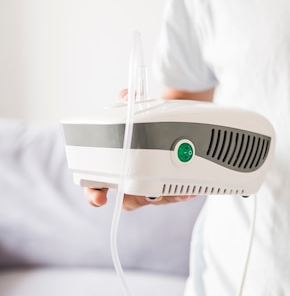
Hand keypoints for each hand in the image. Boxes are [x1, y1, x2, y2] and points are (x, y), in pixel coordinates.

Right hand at [82, 88, 196, 210]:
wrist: (169, 123)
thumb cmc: (144, 123)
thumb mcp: (135, 110)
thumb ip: (127, 102)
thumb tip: (128, 95)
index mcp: (113, 168)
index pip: (96, 186)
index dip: (94, 195)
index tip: (99, 198)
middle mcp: (129, 180)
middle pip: (129, 200)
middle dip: (139, 199)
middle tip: (148, 194)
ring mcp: (148, 185)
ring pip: (153, 199)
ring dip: (164, 198)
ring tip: (175, 192)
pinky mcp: (167, 185)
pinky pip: (172, 196)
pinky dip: (181, 194)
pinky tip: (189, 191)